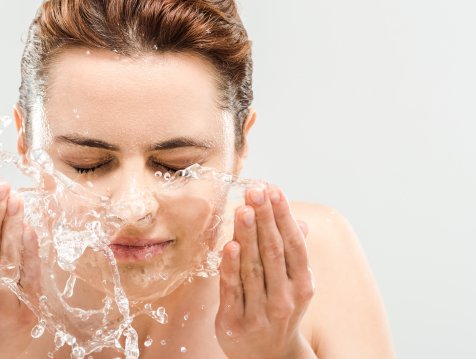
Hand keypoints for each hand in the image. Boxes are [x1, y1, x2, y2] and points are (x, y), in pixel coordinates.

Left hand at [215, 184, 316, 358]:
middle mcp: (285, 298)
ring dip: (248, 236)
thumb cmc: (277, 309)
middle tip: (256, 190)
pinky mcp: (235, 322)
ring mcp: (260, 312)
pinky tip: (229, 245)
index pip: (293, 244)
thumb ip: (291, 251)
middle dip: (264, 218)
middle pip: (273, 251)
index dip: (283, 215)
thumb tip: (298, 219)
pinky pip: (232, 290)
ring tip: (243, 209)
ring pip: (253, 268)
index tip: (273, 189)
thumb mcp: (293, 283)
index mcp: (302, 284)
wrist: (268, 358)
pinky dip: (231, 268)